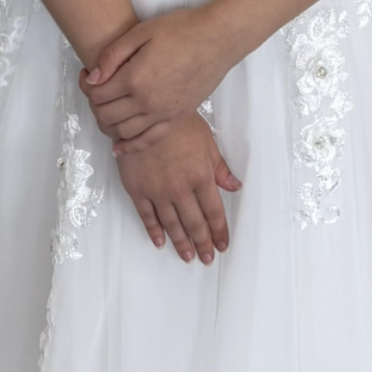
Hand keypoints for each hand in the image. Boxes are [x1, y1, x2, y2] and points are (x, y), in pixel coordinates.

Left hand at [80, 7, 228, 152]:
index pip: (97, 94)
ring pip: (123, 132)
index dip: (86, 85)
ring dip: (108, 125)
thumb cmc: (181, 30)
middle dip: (94, 104)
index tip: (87, 74)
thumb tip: (93, 78)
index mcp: (134, 79)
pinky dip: (130, 146)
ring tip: (106, 110)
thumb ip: (112, 56)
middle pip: (106, 115)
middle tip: (96, 90)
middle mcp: (146, 102)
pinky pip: (149, 140)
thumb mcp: (140, 32)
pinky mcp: (177, 118)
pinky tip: (119, 147)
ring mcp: (163, 113)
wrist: (217, 39)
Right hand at [115, 113, 240, 264]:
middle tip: (207, 258)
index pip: (213, 211)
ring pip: (172, 224)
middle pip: (194, 223)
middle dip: (203, 243)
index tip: (222, 244)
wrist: (143, 113)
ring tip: (188, 256)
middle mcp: (180, 188)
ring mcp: (157, 191)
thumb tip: (234, 186)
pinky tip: (160, 242)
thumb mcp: (206, 140)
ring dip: (181, 243)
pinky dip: (154, 231)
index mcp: (200, 176)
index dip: (219, 231)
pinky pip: (147, 216)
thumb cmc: (177, 123)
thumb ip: (219, 167)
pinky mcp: (137, 189)